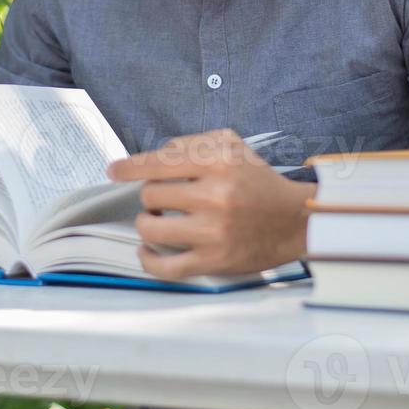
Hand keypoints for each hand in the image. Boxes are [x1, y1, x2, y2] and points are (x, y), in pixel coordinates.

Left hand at [105, 128, 313, 278]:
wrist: (295, 221)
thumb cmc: (259, 182)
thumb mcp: (233, 146)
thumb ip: (194, 143)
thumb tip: (156, 154)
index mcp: (220, 162)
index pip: (160, 161)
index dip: (129, 166)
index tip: (114, 170)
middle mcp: (216, 195)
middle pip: (151, 194)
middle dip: (152, 196)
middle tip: (163, 199)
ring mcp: (213, 231)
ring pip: (151, 227)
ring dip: (148, 223)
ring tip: (158, 220)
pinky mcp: (213, 261)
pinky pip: (165, 266)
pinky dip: (147, 259)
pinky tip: (146, 250)